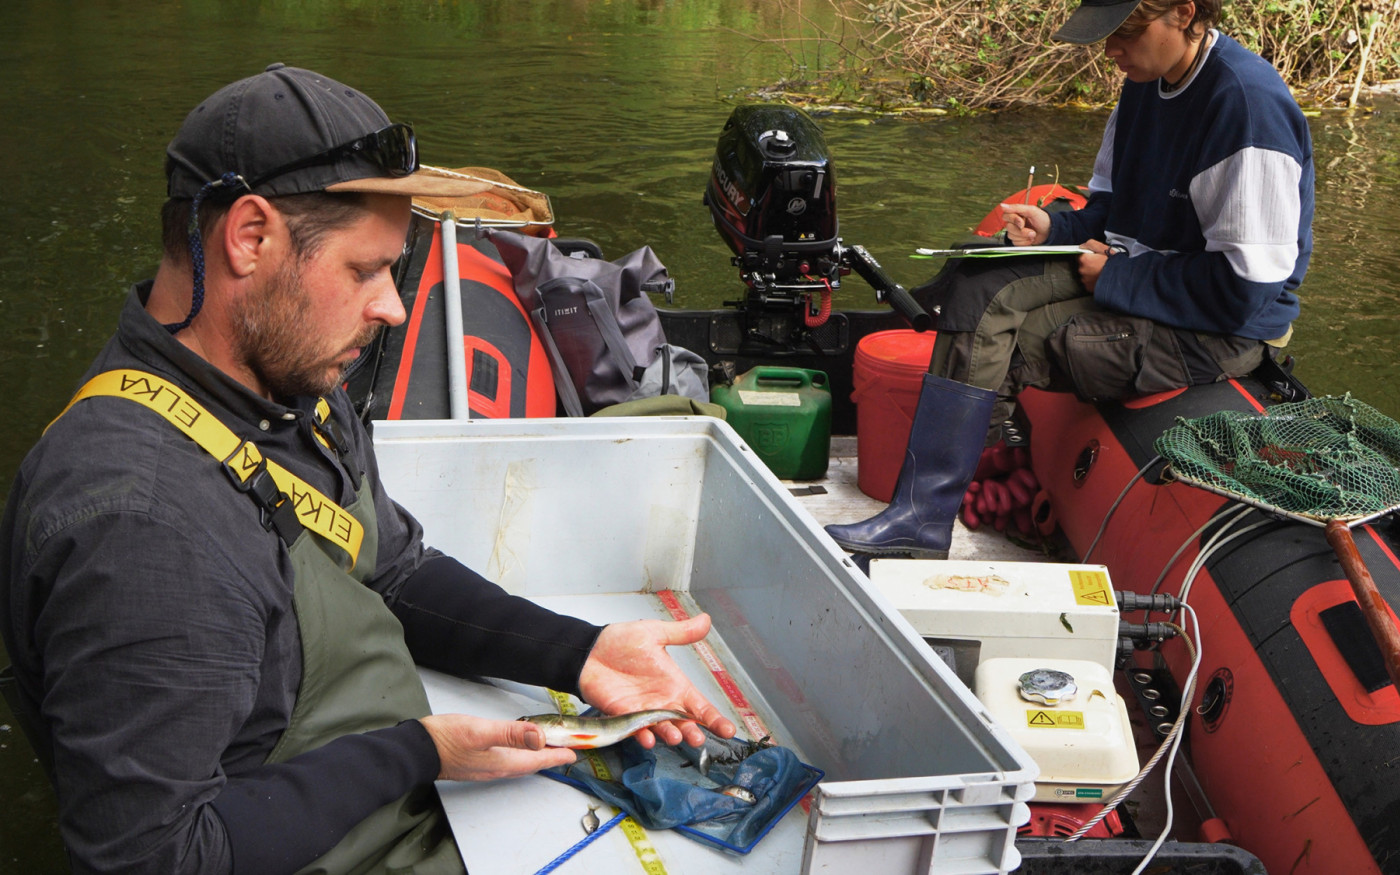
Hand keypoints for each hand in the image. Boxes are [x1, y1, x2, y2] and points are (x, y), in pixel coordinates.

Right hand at [419, 713, 576, 780]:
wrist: (417, 750)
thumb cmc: (446, 739)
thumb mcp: (482, 731)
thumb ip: (512, 734)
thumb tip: (540, 737)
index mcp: (503, 761)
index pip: (538, 760)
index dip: (558, 755)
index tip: (574, 753)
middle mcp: (497, 768)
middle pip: (532, 764)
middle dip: (551, 757)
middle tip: (566, 750)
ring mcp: (486, 768)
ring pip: (519, 764)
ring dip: (536, 757)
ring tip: (548, 749)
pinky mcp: (477, 763)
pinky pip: (507, 761)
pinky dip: (519, 755)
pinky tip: (517, 748)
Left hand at [577, 614, 736, 747]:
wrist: (589, 650)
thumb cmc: (620, 642)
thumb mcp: (654, 634)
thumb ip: (680, 633)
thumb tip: (706, 620)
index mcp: (674, 684)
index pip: (700, 706)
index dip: (715, 719)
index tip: (729, 730)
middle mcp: (662, 702)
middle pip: (684, 723)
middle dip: (693, 732)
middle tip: (698, 738)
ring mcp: (643, 711)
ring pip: (663, 729)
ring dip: (670, 735)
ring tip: (677, 737)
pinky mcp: (623, 716)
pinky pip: (636, 729)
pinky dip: (643, 736)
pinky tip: (649, 739)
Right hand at [999, 203, 1050, 245]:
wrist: (1050, 232)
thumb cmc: (1042, 220)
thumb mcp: (1031, 210)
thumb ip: (1016, 207)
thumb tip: (1002, 206)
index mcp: (1016, 213)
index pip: (1006, 216)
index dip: (1013, 220)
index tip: (1022, 222)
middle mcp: (1014, 223)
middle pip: (1008, 228)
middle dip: (1021, 231)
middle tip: (1031, 230)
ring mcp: (1015, 232)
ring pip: (1011, 236)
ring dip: (1024, 236)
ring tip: (1032, 234)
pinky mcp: (1017, 240)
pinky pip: (1015, 243)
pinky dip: (1024, 242)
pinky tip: (1030, 239)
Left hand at [1077, 239, 1112, 291]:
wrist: (1120, 277)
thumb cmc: (1113, 263)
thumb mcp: (1104, 248)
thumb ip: (1091, 244)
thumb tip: (1082, 246)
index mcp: (1084, 259)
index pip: (1080, 255)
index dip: (1088, 255)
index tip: (1094, 256)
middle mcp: (1082, 270)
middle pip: (1082, 265)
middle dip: (1089, 264)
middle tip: (1100, 264)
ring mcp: (1084, 279)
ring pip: (1085, 274)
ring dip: (1091, 273)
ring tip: (1101, 271)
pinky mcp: (1088, 287)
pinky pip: (1088, 282)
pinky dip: (1093, 280)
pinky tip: (1100, 278)